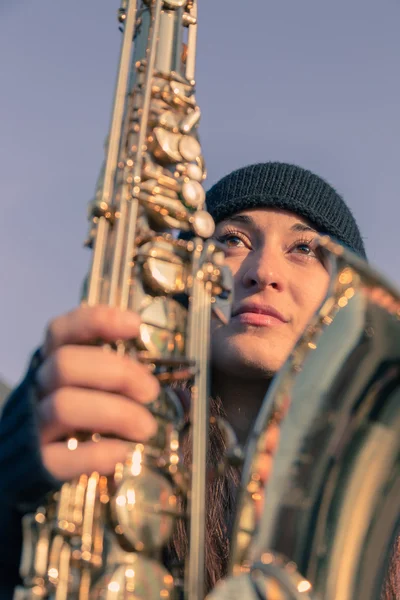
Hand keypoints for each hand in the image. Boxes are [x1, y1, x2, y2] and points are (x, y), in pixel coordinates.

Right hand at [35, 305, 159, 480]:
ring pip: (64, 406)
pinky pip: (60, 458)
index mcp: (51, 363)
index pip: (61, 330)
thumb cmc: (73, 417)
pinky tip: (122, 452)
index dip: (97, 321)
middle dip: (117, 373)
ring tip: (146, 427)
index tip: (135, 325)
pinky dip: (97, 454)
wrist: (27, 464)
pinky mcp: (35, 465)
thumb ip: (109, 373)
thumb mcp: (85, 385)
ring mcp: (33, 426)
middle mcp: (38, 389)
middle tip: (151, 391)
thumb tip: (154, 372)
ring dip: (115, 414)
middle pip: (65, 364)